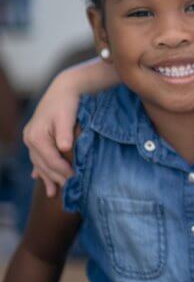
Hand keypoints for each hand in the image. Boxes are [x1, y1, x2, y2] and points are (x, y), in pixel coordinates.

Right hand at [23, 77, 79, 197]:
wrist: (64, 88)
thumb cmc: (67, 102)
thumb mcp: (66, 116)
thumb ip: (65, 133)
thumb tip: (65, 148)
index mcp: (36, 136)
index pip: (50, 160)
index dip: (63, 171)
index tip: (75, 180)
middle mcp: (30, 139)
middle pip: (43, 164)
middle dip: (56, 178)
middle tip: (69, 189)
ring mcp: (31, 138)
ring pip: (39, 163)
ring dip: (46, 177)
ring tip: (52, 193)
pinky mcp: (36, 137)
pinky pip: (37, 157)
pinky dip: (40, 168)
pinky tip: (38, 177)